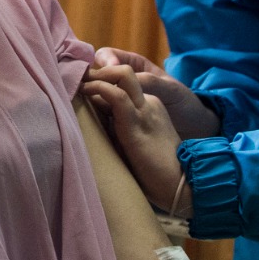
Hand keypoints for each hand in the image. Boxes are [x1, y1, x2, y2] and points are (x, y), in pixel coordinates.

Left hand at [83, 65, 187, 215]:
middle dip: (97, 71)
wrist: (181, 188)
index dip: (99, 81)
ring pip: (122, 75)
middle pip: (121, 73)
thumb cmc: (154, 174)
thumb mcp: (131, 144)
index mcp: (148, 108)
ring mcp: (145, 110)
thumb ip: (116, 130)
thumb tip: (88, 125)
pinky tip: (85, 92)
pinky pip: (117, 95)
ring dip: (97, 75)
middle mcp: (148, 103)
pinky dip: (98, 88)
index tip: (79, 86)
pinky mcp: (138, 122)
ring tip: (79, 84)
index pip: (121, 84)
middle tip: (77, 80)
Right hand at [91, 47, 219, 140]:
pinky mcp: (118, 117)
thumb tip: (121, 76)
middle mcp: (123, 80)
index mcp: (134, 65)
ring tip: (85, 105)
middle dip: (89, 80)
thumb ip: (148, 81)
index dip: (103, 63)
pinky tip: (95, 119)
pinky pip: (102, 110)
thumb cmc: (184, 103)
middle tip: (86, 91)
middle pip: (96, 73)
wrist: (193, 130)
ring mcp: (119, 99)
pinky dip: (96, 113)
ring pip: (96, 92)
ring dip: (90, 97)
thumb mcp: (170, 89)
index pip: (107, 55)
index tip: (106, 74)